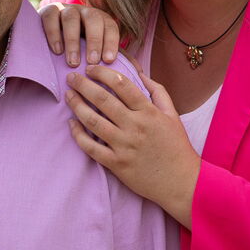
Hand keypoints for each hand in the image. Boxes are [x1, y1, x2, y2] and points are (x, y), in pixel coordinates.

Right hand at [39, 2, 122, 67]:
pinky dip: (54, 33)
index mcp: (101, 20)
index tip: (108, 61)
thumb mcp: (99, 50)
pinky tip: (57, 51)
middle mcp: (85, 12)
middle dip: (94, 41)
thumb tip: (139, 72)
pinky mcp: (48, 11)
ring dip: (73, 41)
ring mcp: (66, 10)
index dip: (111, 42)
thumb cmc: (82, 47)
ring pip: (71, 18)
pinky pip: (51, 17)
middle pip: (93, 19)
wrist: (53, 38)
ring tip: (73, 62)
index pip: (110, 26)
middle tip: (92, 62)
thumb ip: (117, 59)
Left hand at [65, 66, 199, 226]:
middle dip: (83, 84)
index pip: (122, 84)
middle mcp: (135, 126)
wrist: (181, 182)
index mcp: (149, 112)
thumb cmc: (176, 147)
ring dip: (76, 106)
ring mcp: (124, 146)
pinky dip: (77, 134)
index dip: (103, 72)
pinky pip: (91, 148)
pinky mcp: (116, 164)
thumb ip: (158, 92)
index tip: (91, 68)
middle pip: (102, 99)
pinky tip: (71, 124)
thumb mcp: (172, 115)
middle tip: (72, 77)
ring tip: (68, 96)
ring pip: (93, 121)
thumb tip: (140, 74)